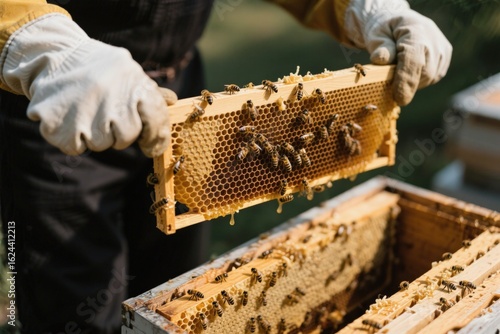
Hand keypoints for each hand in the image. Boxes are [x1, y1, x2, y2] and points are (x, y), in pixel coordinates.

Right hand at [1, 14, 175, 156]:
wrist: (51, 56)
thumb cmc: (96, 67)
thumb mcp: (126, 71)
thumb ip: (150, 91)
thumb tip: (172, 101)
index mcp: (135, 82)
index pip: (156, 119)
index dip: (156, 136)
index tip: (151, 145)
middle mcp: (114, 98)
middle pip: (126, 137)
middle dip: (116, 132)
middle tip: (102, 111)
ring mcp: (88, 112)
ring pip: (100, 144)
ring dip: (93, 134)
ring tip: (82, 108)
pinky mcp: (62, 127)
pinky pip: (76, 147)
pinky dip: (72, 138)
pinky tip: (68, 116)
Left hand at [344, 0, 451, 105]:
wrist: (398, 22)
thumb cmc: (384, 31)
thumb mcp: (376, 36)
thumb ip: (379, 48)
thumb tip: (380, 59)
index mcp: (416, 30)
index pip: (414, 60)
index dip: (406, 81)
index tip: (398, 99)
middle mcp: (433, 38)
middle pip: (425, 73)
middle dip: (407, 85)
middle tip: (390, 86)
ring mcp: (442, 47)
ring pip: (430, 78)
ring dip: (413, 83)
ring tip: (399, 72)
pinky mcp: (445, 55)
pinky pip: (434, 77)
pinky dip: (420, 80)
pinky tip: (410, 71)